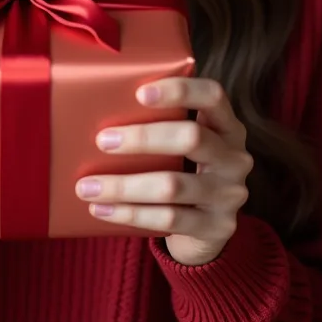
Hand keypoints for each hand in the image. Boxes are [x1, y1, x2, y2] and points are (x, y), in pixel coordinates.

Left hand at [75, 77, 252, 265]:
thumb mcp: (182, 144)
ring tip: (87, 187)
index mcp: (226, 125)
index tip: (140, 93)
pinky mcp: (217, 228)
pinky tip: (101, 209)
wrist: (208, 231)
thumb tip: (95, 103)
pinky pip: (168, 220)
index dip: (180, 90)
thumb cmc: (182, 170)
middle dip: (142, 138)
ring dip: (124, 186)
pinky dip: (130, 214)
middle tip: (102, 140)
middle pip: (191, 138)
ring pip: (173, 186)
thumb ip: (158, 123)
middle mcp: (235, 157)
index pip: (212, 95)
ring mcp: (229, 195)